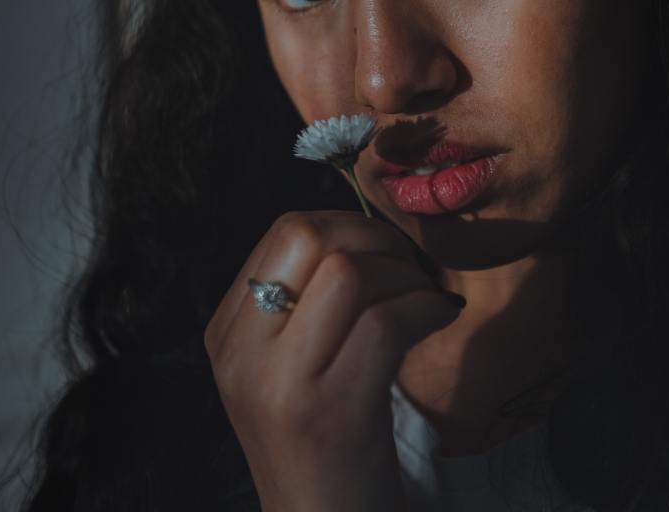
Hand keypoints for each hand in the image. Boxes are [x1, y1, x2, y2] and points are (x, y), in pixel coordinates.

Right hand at [204, 210, 462, 511]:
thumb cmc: (327, 444)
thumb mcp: (291, 368)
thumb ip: (305, 303)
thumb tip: (365, 234)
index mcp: (228, 333)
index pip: (284, 232)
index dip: (347, 224)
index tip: (385, 252)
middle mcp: (241, 352)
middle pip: (306, 236)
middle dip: (373, 237)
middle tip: (410, 268)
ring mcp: (280, 383)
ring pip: (348, 273)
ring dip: (405, 274)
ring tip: (425, 299)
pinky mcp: (329, 413)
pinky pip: (386, 323)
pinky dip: (425, 308)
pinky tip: (440, 319)